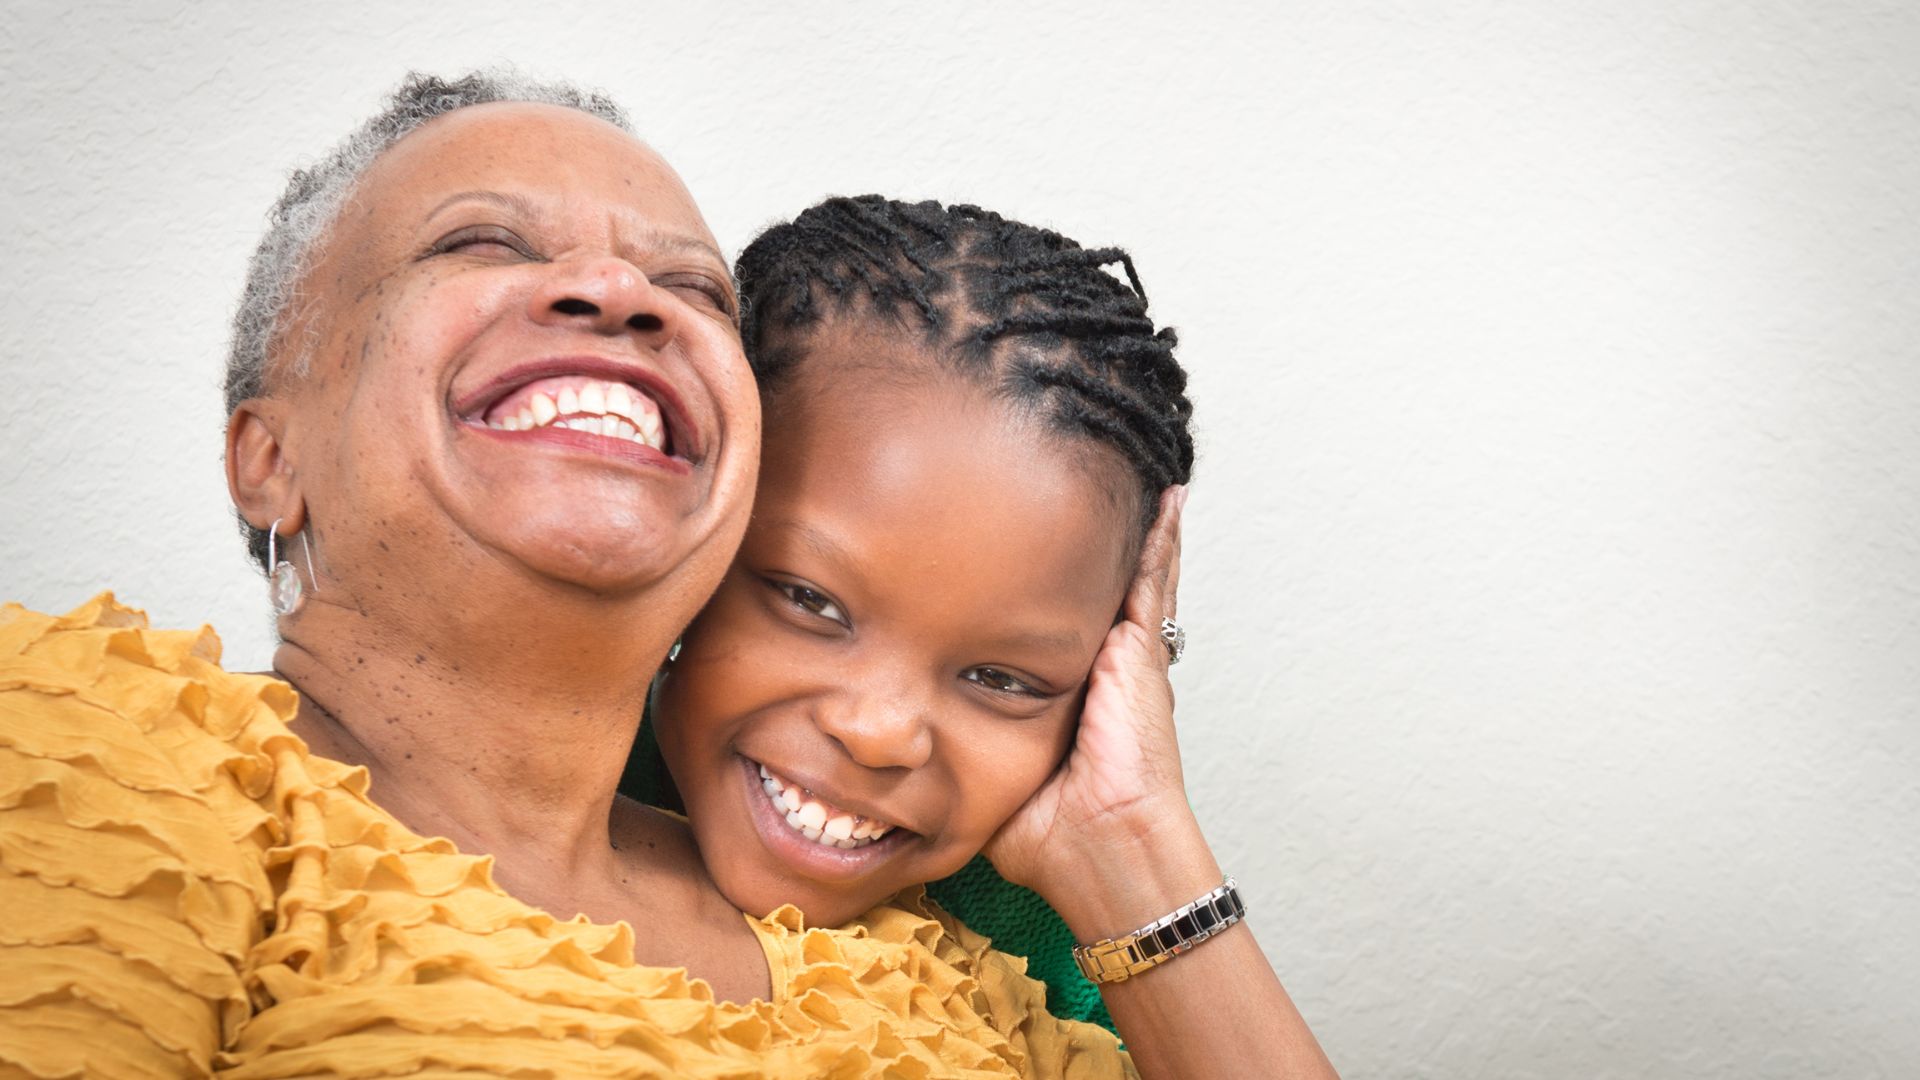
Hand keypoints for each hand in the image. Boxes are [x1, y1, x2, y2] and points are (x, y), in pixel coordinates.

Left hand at [985, 486, 1197, 899]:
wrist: (1100, 846)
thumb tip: (908, 759)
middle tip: (1093, 491)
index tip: (1032, 552)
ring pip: (1135, 576)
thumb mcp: (991, 780)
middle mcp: (1106, 670)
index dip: (1053, 592)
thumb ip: (959, 755)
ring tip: (1141, 479)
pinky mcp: (1142, 650)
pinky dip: (1161, 538)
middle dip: (1101, 546)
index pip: (1061, 629)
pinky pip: (1153, 579)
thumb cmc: (1052, 834)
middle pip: (1104, 592)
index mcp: (1075, 697)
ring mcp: (1130, 657)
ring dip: (1138, 531)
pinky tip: (1165, 498)